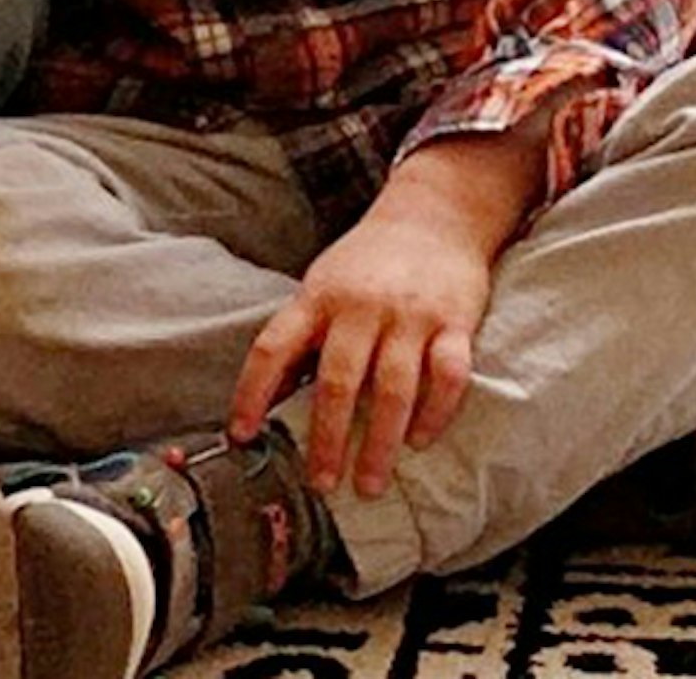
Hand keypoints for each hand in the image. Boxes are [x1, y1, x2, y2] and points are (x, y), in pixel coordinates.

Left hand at [227, 172, 505, 496]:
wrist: (434, 213)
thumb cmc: (368, 261)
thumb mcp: (322, 286)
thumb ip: (300, 337)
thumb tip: (267, 399)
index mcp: (317, 298)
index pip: (273, 348)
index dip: (252, 393)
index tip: (241, 435)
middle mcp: (360, 306)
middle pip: (338, 379)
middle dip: (328, 438)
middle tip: (322, 482)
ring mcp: (409, 314)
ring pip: (393, 387)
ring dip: (380, 442)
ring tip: (370, 483)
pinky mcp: (455, 321)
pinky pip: (447, 375)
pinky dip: (435, 413)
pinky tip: (421, 440)